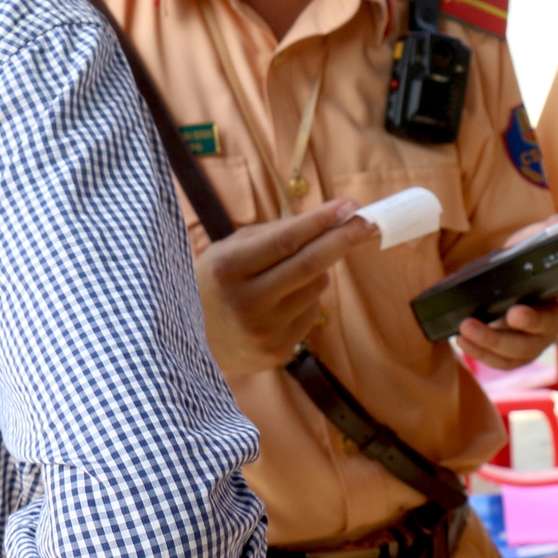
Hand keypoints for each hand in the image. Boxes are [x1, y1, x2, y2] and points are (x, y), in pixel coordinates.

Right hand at [195, 200, 376, 376]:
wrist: (189, 343)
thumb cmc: (214, 283)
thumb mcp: (230, 250)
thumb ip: (276, 234)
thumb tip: (330, 220)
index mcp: (228, 269)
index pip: (286, 241)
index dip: (321, 221)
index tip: (350, 205)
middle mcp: (246, 303)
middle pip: (309, 265)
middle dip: (343, 239)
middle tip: (368, 221)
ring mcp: (264, 331)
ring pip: (317, 287)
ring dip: (319, 269)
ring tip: (293, 269)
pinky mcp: (278, 352)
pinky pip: (312, 312)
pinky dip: (308, 297)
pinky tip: (283, 300)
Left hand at [453, 214, 557, 370]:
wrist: (508, 282)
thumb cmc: (525, 263)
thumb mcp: (534, 241)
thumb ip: (546, 231)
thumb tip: (555, 222)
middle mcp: (553, 319)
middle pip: (547, 329)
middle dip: (529, 323)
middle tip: (512, 314)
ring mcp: (534, 340)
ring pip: (522, 351)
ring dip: (494, 343)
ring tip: (468, 328)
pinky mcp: (515, 353)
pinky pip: (503, 362)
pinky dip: (483, 355)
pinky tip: (464, 341)